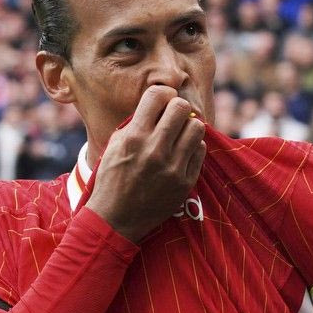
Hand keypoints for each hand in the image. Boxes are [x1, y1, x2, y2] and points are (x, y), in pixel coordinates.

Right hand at [85, 85, 205, 242]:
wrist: (116, 219)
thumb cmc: (112, 179)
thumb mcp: (115, 146)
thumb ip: (136, 123)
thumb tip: (159, 104)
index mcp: (134, 137)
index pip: (158, 95)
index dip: (163, 93)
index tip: (163, 101)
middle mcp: (155, 150)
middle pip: (181, 108)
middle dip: (177, 108)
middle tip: (173, 117)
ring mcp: (173, 167)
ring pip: (196, 127)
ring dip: (188, 127)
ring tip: (178, 135)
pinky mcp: (185, 182)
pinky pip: (200, 150)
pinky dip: (192, 147)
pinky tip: (181, 153)